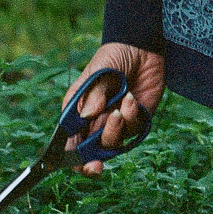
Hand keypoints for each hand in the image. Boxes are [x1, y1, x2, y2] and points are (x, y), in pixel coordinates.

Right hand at [62, 43, 164, 176]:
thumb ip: (92, 93)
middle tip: (95, 166)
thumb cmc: (112, 57)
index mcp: (78, 112)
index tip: (74, 163)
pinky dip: (132, 117)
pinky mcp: (136, 119)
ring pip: (113, 143)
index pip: (70, 141)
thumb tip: (87, 115)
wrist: (141, 47)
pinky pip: (133, 130)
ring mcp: (116, 122)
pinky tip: (131, 99)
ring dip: (115, 129)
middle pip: (91, 152)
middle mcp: (96, 121)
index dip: (71, 157)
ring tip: (120, 107)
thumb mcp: (98, 71)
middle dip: (91, 163)